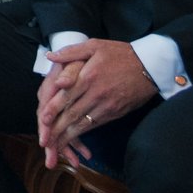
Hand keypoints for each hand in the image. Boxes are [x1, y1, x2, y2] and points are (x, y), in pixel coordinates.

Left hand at [35, 40, 155, 167]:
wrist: (150, 67)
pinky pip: (95, 125)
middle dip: (56, 129)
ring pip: (83, 123)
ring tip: (55, 146)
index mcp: (88, 76)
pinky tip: (73, 139)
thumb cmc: (120, 54)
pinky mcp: (115, 113)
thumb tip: (51, 56)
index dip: (53, 110)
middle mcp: (95, 94)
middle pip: (72, 114)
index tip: (42, 120)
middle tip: (44, 141)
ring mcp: (106, 106)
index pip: (65, 96)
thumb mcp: (95, 46)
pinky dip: (83, 134)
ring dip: (68, 136)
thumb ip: (71, 52)